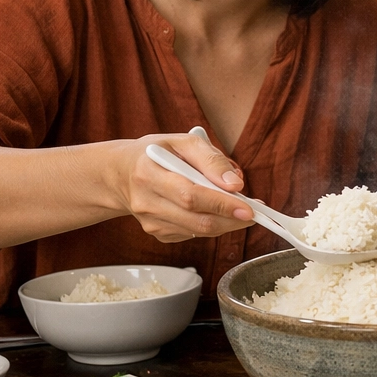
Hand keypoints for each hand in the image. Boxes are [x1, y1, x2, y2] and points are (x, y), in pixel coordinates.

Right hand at [117, 132, 253, 241]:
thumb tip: (234, 183)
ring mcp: (150, 222)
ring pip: (198, 230)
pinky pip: (193, 234)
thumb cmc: (155, 154)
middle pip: (196, 219)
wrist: (122, 173)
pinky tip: (215, 212)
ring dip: (226, 223)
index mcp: (148, 173)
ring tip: (239, 209)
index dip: (222, 204)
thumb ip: (210, 158)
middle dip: (231, 219)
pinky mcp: (158, 233)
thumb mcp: (182, 142)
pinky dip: (211, 225)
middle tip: (254, 213)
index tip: (249, 208)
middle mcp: (146, 202)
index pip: (190, 195)